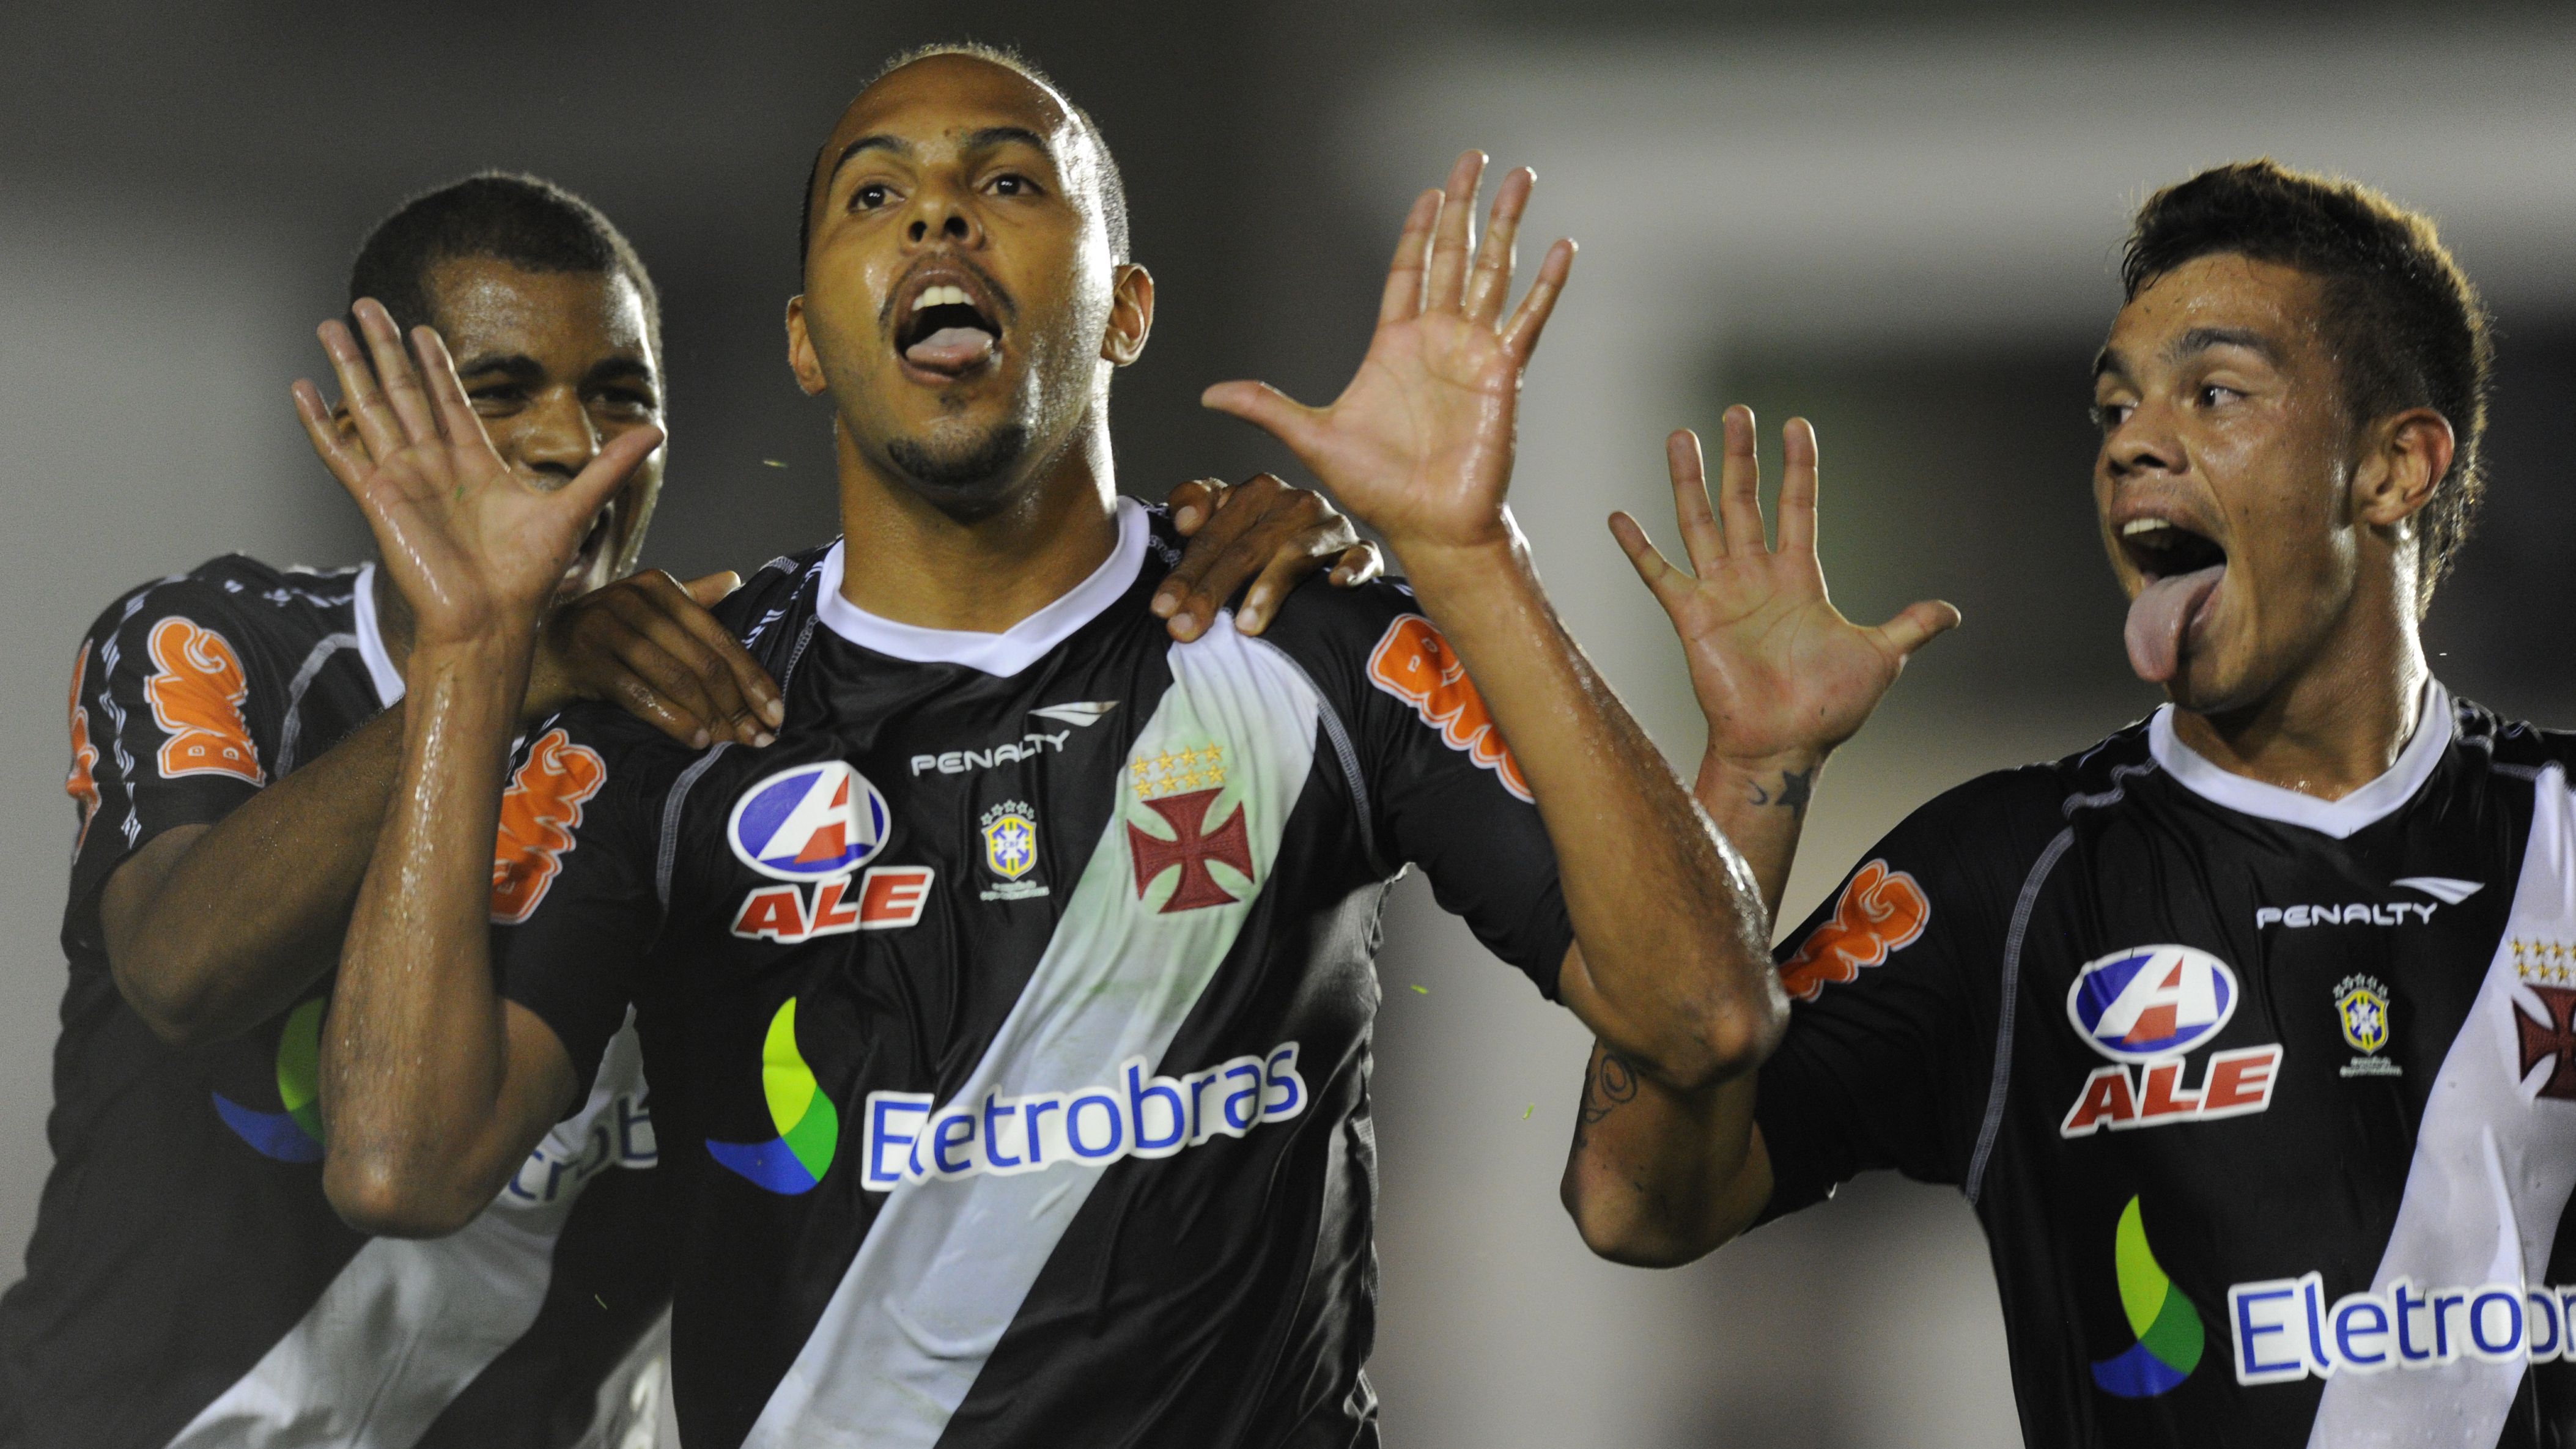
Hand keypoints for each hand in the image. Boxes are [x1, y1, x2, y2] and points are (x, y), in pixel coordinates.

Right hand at [291, 299, 660, 649]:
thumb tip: (657, 431)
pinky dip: (320, 422)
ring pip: (370, 409)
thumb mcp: (574, 510)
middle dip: (386, 347)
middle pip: (404, 392)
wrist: (491, 624)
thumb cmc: (526, 580)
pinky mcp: (378, 500)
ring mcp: (403, 480)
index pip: (449, 400)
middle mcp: (435, 467)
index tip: (425, 328)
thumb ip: (609, 468)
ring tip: (331, 324)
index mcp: (475, 466)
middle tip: (367, 303)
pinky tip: (302, 387)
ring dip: (350, 366)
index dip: (436, 364)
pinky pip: (342, 453)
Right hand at [525, 570, 784, 748]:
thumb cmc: (599, 636)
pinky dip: (673, 719)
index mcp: (659, 586)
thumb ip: (690, 600)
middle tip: (759, 739)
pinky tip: (695, 740)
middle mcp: (635, 598)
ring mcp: (607, 626)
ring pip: (677, 678)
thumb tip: (735, 579)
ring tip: (731, 744)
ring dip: (710, 717)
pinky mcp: (586, 658)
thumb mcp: (644, 612)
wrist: (530, 650)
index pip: (720, 636)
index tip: (777, 714)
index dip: (753, 678)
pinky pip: (641, 694)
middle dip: (738, 706)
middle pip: (703, 660)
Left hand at [1153, 474, 1383, 638]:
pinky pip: (1362, 555)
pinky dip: (1352, 567)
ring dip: (1270, 589)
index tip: (1161, 610)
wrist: (1323, 538)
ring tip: (1246, 625)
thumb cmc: (1261, 533)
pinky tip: (1337, 585)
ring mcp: (1330, 526)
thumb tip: (1185, 520)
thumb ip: (1194, 502)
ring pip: (1296, 554)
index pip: (1214, 534)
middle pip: (1247, 548)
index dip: (1185, 572)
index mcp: (1258, 491)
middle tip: (1187, 629)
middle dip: (1213, 591)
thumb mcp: (1224, 515)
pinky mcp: (1361, 548)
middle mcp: (1295, 502)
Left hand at [1202, 152, 1572, 560]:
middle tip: (1472, 158)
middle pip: (1452, 254)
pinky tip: (1563, 247)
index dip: (1418, 229)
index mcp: (1395, 345)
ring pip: (1493, 272)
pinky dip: (1548, 284)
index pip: (1409, 269)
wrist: (1430, 526)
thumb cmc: (1378, 489)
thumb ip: (1267, 407)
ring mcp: (1474, 352)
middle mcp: (1438, 339)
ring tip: (1520, 177)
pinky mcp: (1504, 373)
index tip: (1430, 192)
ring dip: (1506, 225)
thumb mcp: (1313, 438)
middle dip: (1463, 205)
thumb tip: (1209, 394)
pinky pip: (1528, 318)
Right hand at [1612, 412, 1958, 770]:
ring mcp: (1721, 594)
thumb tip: (1951, 613)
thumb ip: (1909, 627)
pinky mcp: (1691, 618)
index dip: (1798, 467)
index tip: (1795, 424)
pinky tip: (1618, 516)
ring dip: (1690, 481)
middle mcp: (1756, 577)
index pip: (1798, 507)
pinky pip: (1659, 575)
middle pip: (1745, 501)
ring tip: (1681, 436)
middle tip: (1737, 412)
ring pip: (1702, 523)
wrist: (1785, 748)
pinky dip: (1637, 547)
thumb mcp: (1881, 658)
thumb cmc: (1829, 709)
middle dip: (1741, 456)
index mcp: (1799, 578)